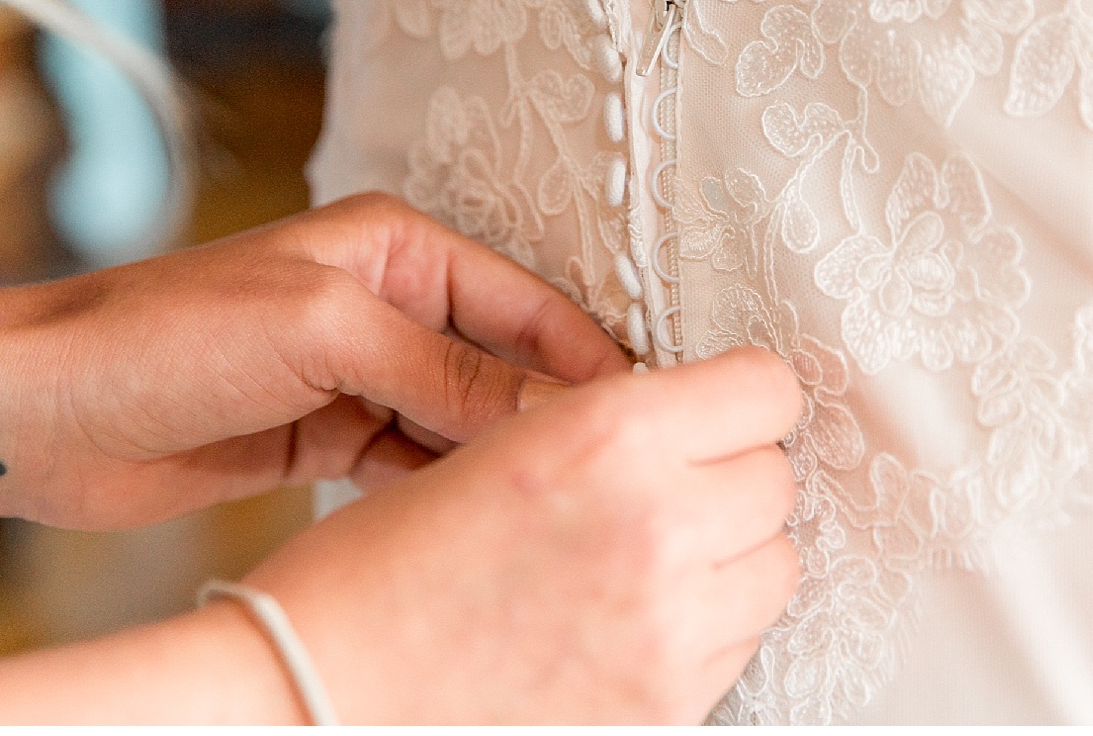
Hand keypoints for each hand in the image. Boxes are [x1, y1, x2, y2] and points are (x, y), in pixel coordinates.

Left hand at [10, 192, 628, 528]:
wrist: (42, 412)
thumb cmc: (160, 338)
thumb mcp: (319, 333)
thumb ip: (443, 367)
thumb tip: (552, 412)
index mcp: (395, 247)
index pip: (529, 306)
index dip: (589, 366)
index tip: (645, 428)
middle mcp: (387, 304)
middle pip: (505, 366)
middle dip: (552, 421)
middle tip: (614, 487)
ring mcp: (359, 373)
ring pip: (465, 422)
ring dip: (502, 465)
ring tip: (563, 518)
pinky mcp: (330, 434)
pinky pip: (416, 464)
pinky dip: (447, 493)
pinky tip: (483, 530)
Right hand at [237, 346, 804, 723]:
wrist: (316, 703)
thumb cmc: (372, 578)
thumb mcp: (492, 450)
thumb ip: (604, 427)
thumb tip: (687, 422)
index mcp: (606, 436)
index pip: (765, 389)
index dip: (738, 393)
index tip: (716, 405)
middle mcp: (656, 526)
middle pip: (775, 479)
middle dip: (729, 475)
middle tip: (664, 486)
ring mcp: (671, 632)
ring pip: (772, 567)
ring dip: (727, 555)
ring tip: (643, 559)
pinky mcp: (667, 711)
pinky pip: (737, 647)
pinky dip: (702, 629)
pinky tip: (624, 622)